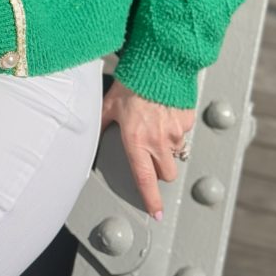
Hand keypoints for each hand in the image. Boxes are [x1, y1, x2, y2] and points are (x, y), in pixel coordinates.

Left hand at [101, 79, 194, 218]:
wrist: (157, 62)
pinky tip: (165, 110)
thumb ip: (101, 124)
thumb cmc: (130, 81)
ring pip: (175, 151)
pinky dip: (176, 126)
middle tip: (150, 153)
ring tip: (155, 122)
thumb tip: (88, 137)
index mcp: (137, 140)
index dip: (150, 199)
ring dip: (167, 145)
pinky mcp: (187, 120)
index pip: (145, 179)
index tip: (155, 213)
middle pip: (166, 173)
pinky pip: (184, 131)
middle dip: (160, 169)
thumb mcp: (108, 104)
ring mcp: (176, 131)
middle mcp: (158, 140)